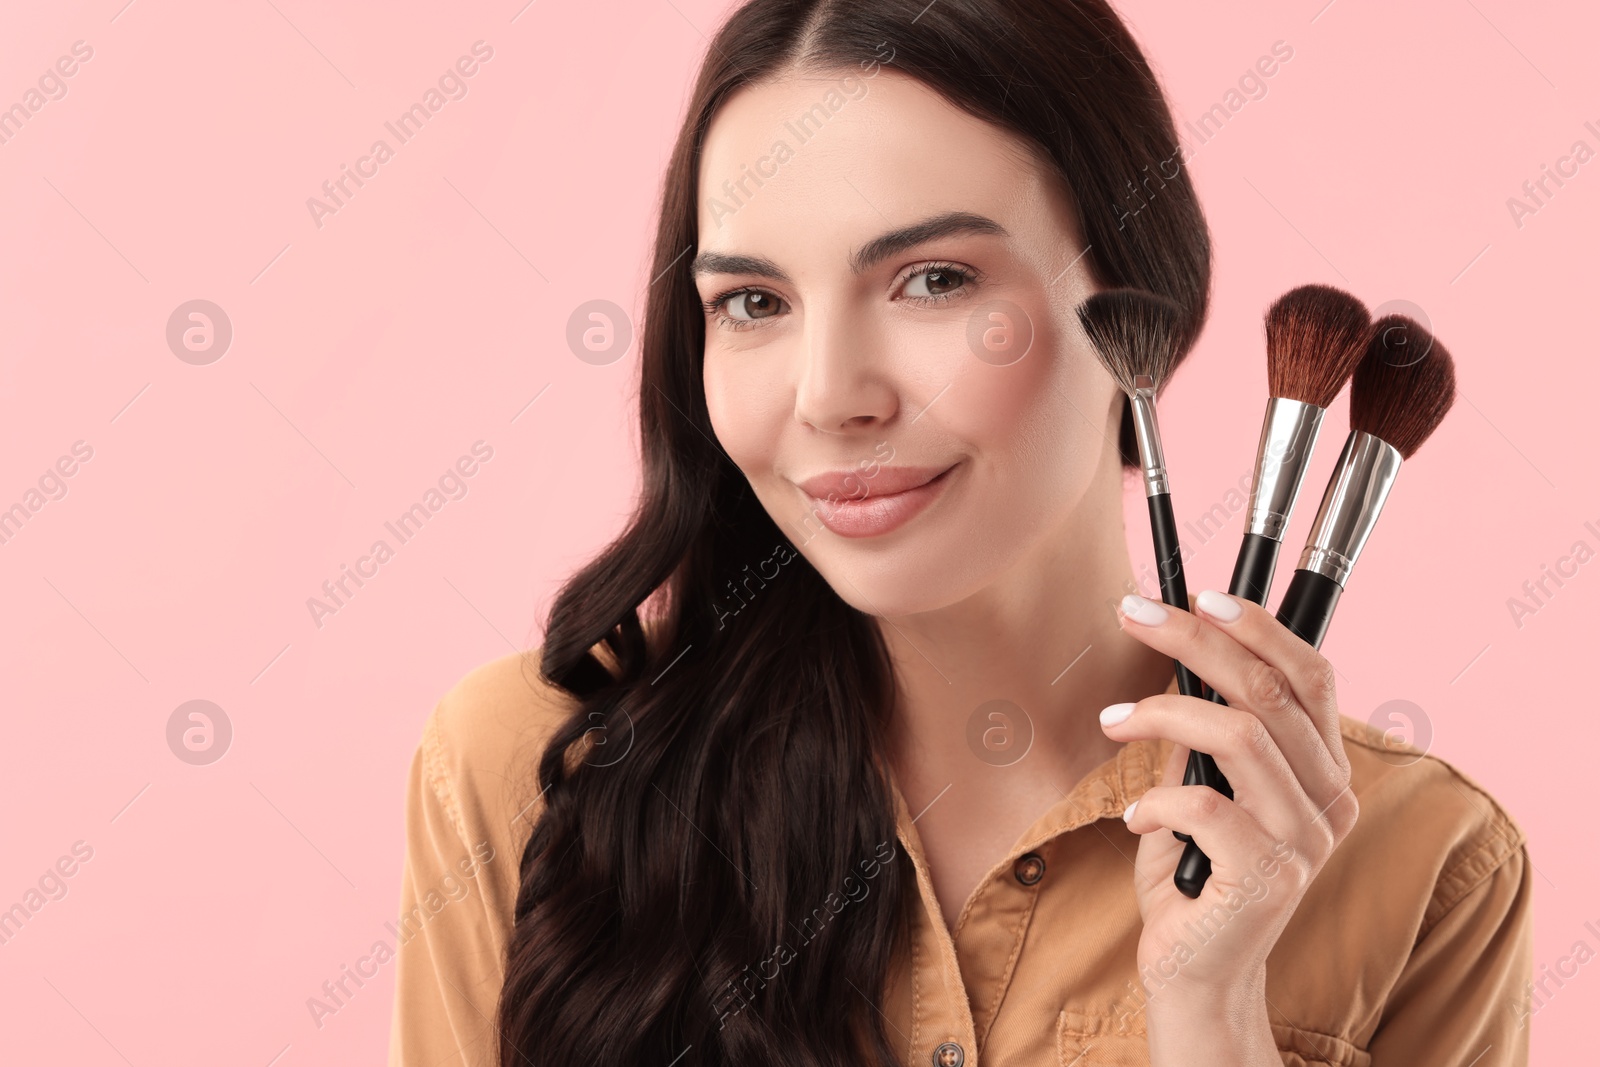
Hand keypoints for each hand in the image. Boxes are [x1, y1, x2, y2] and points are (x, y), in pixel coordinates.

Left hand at [1099, 590, 1358, 1050]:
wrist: (1197, 971)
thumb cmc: (1196, 874)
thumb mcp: (1204, 787)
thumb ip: (1209, 733)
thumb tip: (1180, 654)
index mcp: (1324, 770)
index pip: (1311, 675)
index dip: (1258, 626)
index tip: (1198, 595)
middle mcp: (1330, 800)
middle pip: (1267, 690)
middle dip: (1193, 640)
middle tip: (1132, 612)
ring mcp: (1305, 840)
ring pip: (1238, 736)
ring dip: (1161, 714)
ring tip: (1112, 722)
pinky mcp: (1269, 877)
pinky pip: (1205, 805)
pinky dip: (1156, 800)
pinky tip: (1134, 817)